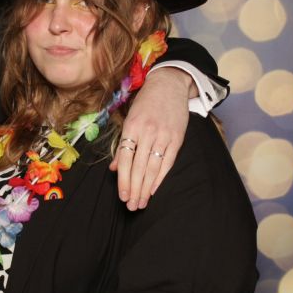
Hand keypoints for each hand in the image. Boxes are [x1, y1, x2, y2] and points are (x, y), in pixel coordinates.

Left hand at [111, 67, 191, 209]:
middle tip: (131, 206)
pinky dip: (161, 177)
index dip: (123, 180)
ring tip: (141, 203)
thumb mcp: (130, 119)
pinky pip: (168, 161)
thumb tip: (115, 168)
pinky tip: (154, 189)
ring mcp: (163, 135)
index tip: (122, 196)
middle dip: (134, 189)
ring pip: (153, 167)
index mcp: (132, 127)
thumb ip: (123, 144)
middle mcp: (147, 132)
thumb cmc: (146, 103)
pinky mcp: (177, 138)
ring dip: (146, 188)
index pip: (126, 159)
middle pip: (139, 166)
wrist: (169, 85)